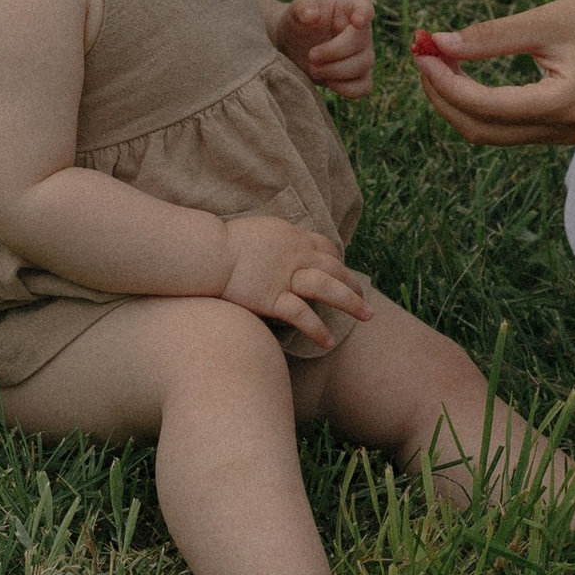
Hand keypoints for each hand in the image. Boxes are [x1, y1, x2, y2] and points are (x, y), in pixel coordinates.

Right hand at [215, 214, 371, 348]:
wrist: (206, 252)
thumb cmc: (221, 243)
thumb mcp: (255, 232)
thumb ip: (272, 243)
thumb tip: (275, 251)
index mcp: (291, 237)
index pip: (324, 246)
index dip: (337, 260)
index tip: (343, 270)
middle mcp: (295, 255)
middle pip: (334, 268)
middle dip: (353, 283)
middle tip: (366, 298)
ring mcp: (285, 277)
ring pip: (328, 288)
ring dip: (351, 302)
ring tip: (368, 316)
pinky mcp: (272, 298)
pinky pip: (302, 315)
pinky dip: (318, 329)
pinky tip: (329, 341)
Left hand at [272, 0, 374, 96]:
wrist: (292, 45)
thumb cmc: (298, 22)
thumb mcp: (296, 10)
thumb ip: (303, 9)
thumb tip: (311, 16)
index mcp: (349, 8)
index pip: (364, 7)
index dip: (364, 14)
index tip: (356, 21)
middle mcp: (362, 31)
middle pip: (361, 43)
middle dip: (334, 52)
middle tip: (311, 56)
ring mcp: (363, 54)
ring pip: (363, 66)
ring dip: (336, 71)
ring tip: (312, 68)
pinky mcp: (358, 76)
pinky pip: (364, 87)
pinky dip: (347, 88)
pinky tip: (328, 82)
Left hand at [409, 0, 574, 148]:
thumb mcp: (544, 20)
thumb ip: (490, 37)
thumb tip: (438, 44)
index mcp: (564, 105)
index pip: (485, 105)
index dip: (445, 82)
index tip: (422, 50)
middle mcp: (564, 129)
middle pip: (481, 129)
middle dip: (443, 96)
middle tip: (422, 55)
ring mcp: (563, 134)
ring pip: (490, 132)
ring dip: (457, 101)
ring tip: (436, 60)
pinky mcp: (560, 126)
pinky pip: (506, 125)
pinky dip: (477, 103)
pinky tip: (461, 72)